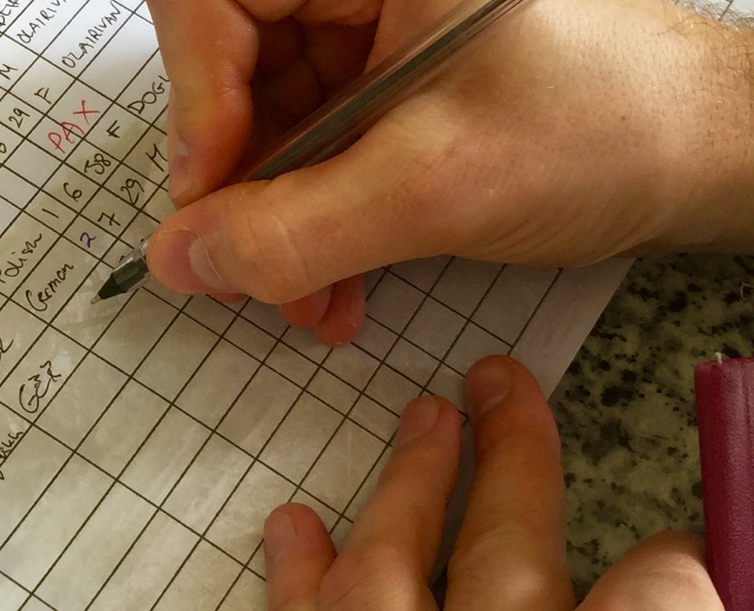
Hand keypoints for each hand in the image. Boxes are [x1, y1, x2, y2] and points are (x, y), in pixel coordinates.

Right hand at [140, 0, 753, 343]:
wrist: (709, 150)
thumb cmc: (605, 129)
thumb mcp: (435, 190)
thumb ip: (291, 233)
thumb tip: (172, 263)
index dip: (192, 92)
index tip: (218, 195)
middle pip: (217, 48)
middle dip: (232, 168)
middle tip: (252, 263)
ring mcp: (362, 3)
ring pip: (252, 105)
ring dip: (270, 210)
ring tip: (311, 294)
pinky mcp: (377, 60)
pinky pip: (300, 131)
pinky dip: (306, 208)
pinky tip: (336, 277)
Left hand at [264, 355, 720, 608]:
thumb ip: (642, 605)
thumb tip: (680, 571)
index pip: (655, 599)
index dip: (667, 565)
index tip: (673, 544)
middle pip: (509, 554)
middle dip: (514, 462)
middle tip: (507, 385)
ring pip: (390, 565)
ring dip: (407, 486)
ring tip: (423, 418)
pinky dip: (298, 574)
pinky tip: (292, 526)